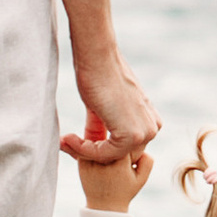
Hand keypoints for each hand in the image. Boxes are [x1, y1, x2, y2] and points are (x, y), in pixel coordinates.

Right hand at [61, 49, 165, 170]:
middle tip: (67, 144)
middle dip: (91, 153)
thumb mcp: (106, 107)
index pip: (123, 149)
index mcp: (149, 121)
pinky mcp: (130, 136)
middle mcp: (151, 129)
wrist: (98, 58)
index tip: (73, 142)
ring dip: (84, 152)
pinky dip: (83, 150)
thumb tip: (93, 145)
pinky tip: (68, 138)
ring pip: (110, 158)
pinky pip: (103, 154)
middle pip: (118, 156)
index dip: (98, 149)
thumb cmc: (99, 76)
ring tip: (65, 140)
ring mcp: (144, 133)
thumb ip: (106, 126)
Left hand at [78, 147, 152, 214]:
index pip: (129, 141)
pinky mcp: (81, 163)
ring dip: (106, 143)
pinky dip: (96, 148)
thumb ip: (147, 160)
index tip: (132, 155)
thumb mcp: (141, 179)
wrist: (104, 207)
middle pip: (114, 139)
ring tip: (110, 156)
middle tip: (121, 156)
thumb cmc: (125, 191)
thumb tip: (138, 142)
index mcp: (121, 163)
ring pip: (101, 141)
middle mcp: (105, 161)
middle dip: (119, 143)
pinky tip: (101, 156)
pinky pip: (89, 147)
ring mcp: (91, 162)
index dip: (132, 145)